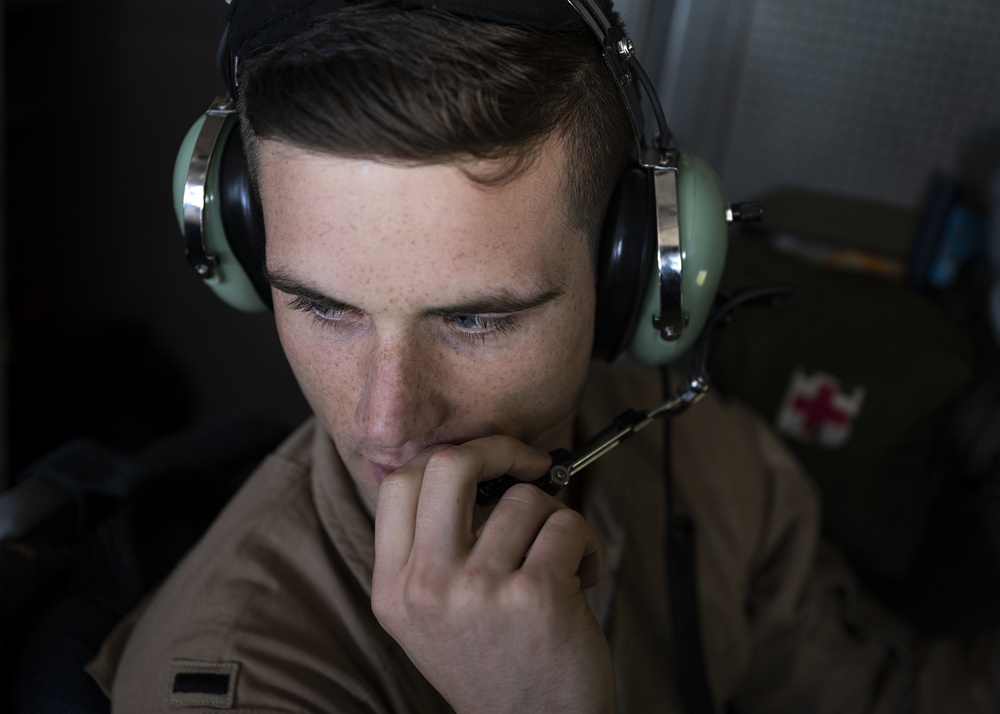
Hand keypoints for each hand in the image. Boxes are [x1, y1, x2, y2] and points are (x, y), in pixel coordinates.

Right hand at [371, 436, 614, 713]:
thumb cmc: (493, 665)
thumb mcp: (431, 616)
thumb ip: (431, 550)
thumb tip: (472, 466)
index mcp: (394, 590)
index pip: (398, 484)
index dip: (446, 456)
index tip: (483, 463)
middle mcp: (427, 588)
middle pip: (450, 466)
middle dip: (500, 450)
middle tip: (528, 464)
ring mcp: (480, 590)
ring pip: (525, 499)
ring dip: (554, 521)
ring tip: (557, 563)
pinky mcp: (535, 595)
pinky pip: (568, 524)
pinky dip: (586, 544)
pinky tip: (580, 579)